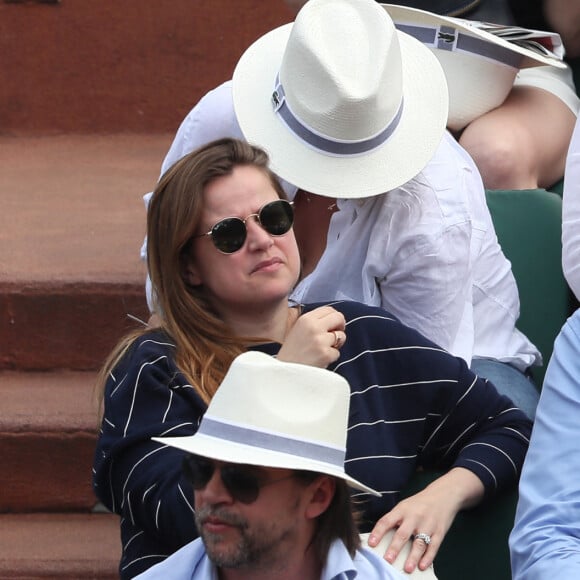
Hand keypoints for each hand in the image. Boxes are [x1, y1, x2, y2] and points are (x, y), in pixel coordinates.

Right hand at [277, 306, 345, 367]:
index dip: (334, 317)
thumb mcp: (298, 330)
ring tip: (322, 350)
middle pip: (339, 317)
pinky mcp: (325, 354)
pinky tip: (320, 360)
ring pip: (341, 336)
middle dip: (340, 327)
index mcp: (305, 319)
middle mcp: (313, 327)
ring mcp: (320, 340)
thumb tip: (334, 320)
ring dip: (336, 344)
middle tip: (335, 336)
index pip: (329, 309)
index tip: (334, 325)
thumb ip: (314, 323)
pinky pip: (337, 353)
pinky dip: (331, 357)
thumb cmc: (292, 353)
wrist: (284, 371)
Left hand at [366, 468, 483, 573]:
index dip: (378, 532)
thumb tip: (381, 538)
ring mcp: (427, 525)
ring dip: (413, 557)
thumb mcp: (404, 506)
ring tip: (407, 568)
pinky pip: (433, 546)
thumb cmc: (419, 503)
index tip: (371, 543)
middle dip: (395, 548)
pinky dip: (428, 557)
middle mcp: (414, 517)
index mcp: (402, 510)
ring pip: (419, 543)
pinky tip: (422, 565)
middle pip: (403, 534)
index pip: (387, 521)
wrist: (443, 495)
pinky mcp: (439, 532)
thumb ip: (395, 520)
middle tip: (388, 560)